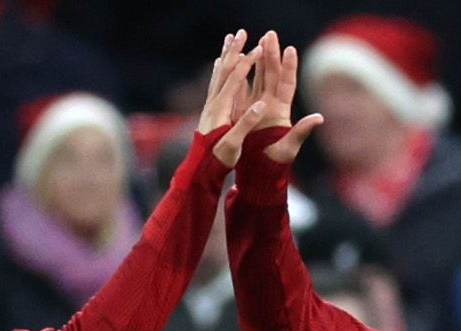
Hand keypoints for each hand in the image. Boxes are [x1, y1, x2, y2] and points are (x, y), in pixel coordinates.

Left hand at [199, 31, 279, 164]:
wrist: (200, 169)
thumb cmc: (219, 158)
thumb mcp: (234, 143)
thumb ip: (246, 123)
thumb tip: (261, 104)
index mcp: (221, 108)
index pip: (236, 78)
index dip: (248, 62)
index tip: (261, 48)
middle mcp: (213, 102)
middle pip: (224, 69)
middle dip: (235, 50)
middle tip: (242, 32)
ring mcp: (210, 105)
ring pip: (218, 72)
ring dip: (226, 55)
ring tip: (231, 39)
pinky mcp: (210, 109)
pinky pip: (215, 82)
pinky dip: (219, 68)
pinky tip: (218, 63)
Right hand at [242, 30, 322, 166]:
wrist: (258, 173)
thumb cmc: (275, 163)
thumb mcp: (290, 147)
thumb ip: (302, 131)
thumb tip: (319, 118)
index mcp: (281, 111)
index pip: (286, 83)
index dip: (288, 66)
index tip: (290, 48)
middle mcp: (270, 105)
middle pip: (271, 75)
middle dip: (271, 54)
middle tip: (270, 34)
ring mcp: (256, 107)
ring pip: (257, 78)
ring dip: (257, 59)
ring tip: (256, 40)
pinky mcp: (243, 112)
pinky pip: (241, 88)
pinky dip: (240, 74)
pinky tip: (238, 60)